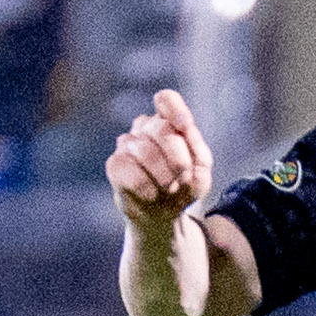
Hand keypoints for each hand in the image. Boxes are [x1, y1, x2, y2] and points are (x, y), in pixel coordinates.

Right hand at [108, 88, 213, 233]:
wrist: (163, 215)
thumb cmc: (183, 187)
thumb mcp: (201, 172)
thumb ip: (198, 151)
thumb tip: (184, 131)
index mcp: (168, 123)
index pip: (166, 99)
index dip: (175, 110)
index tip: (185, 126)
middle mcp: (144, 129)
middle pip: (161, 128)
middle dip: (178, 158)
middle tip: (184, 178)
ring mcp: (127, 145)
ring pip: (144, 150)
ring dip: (164, 176)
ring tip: (171, 189)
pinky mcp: (115, 165)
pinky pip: (128, 170)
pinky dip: (146, 186)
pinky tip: (152, 195)